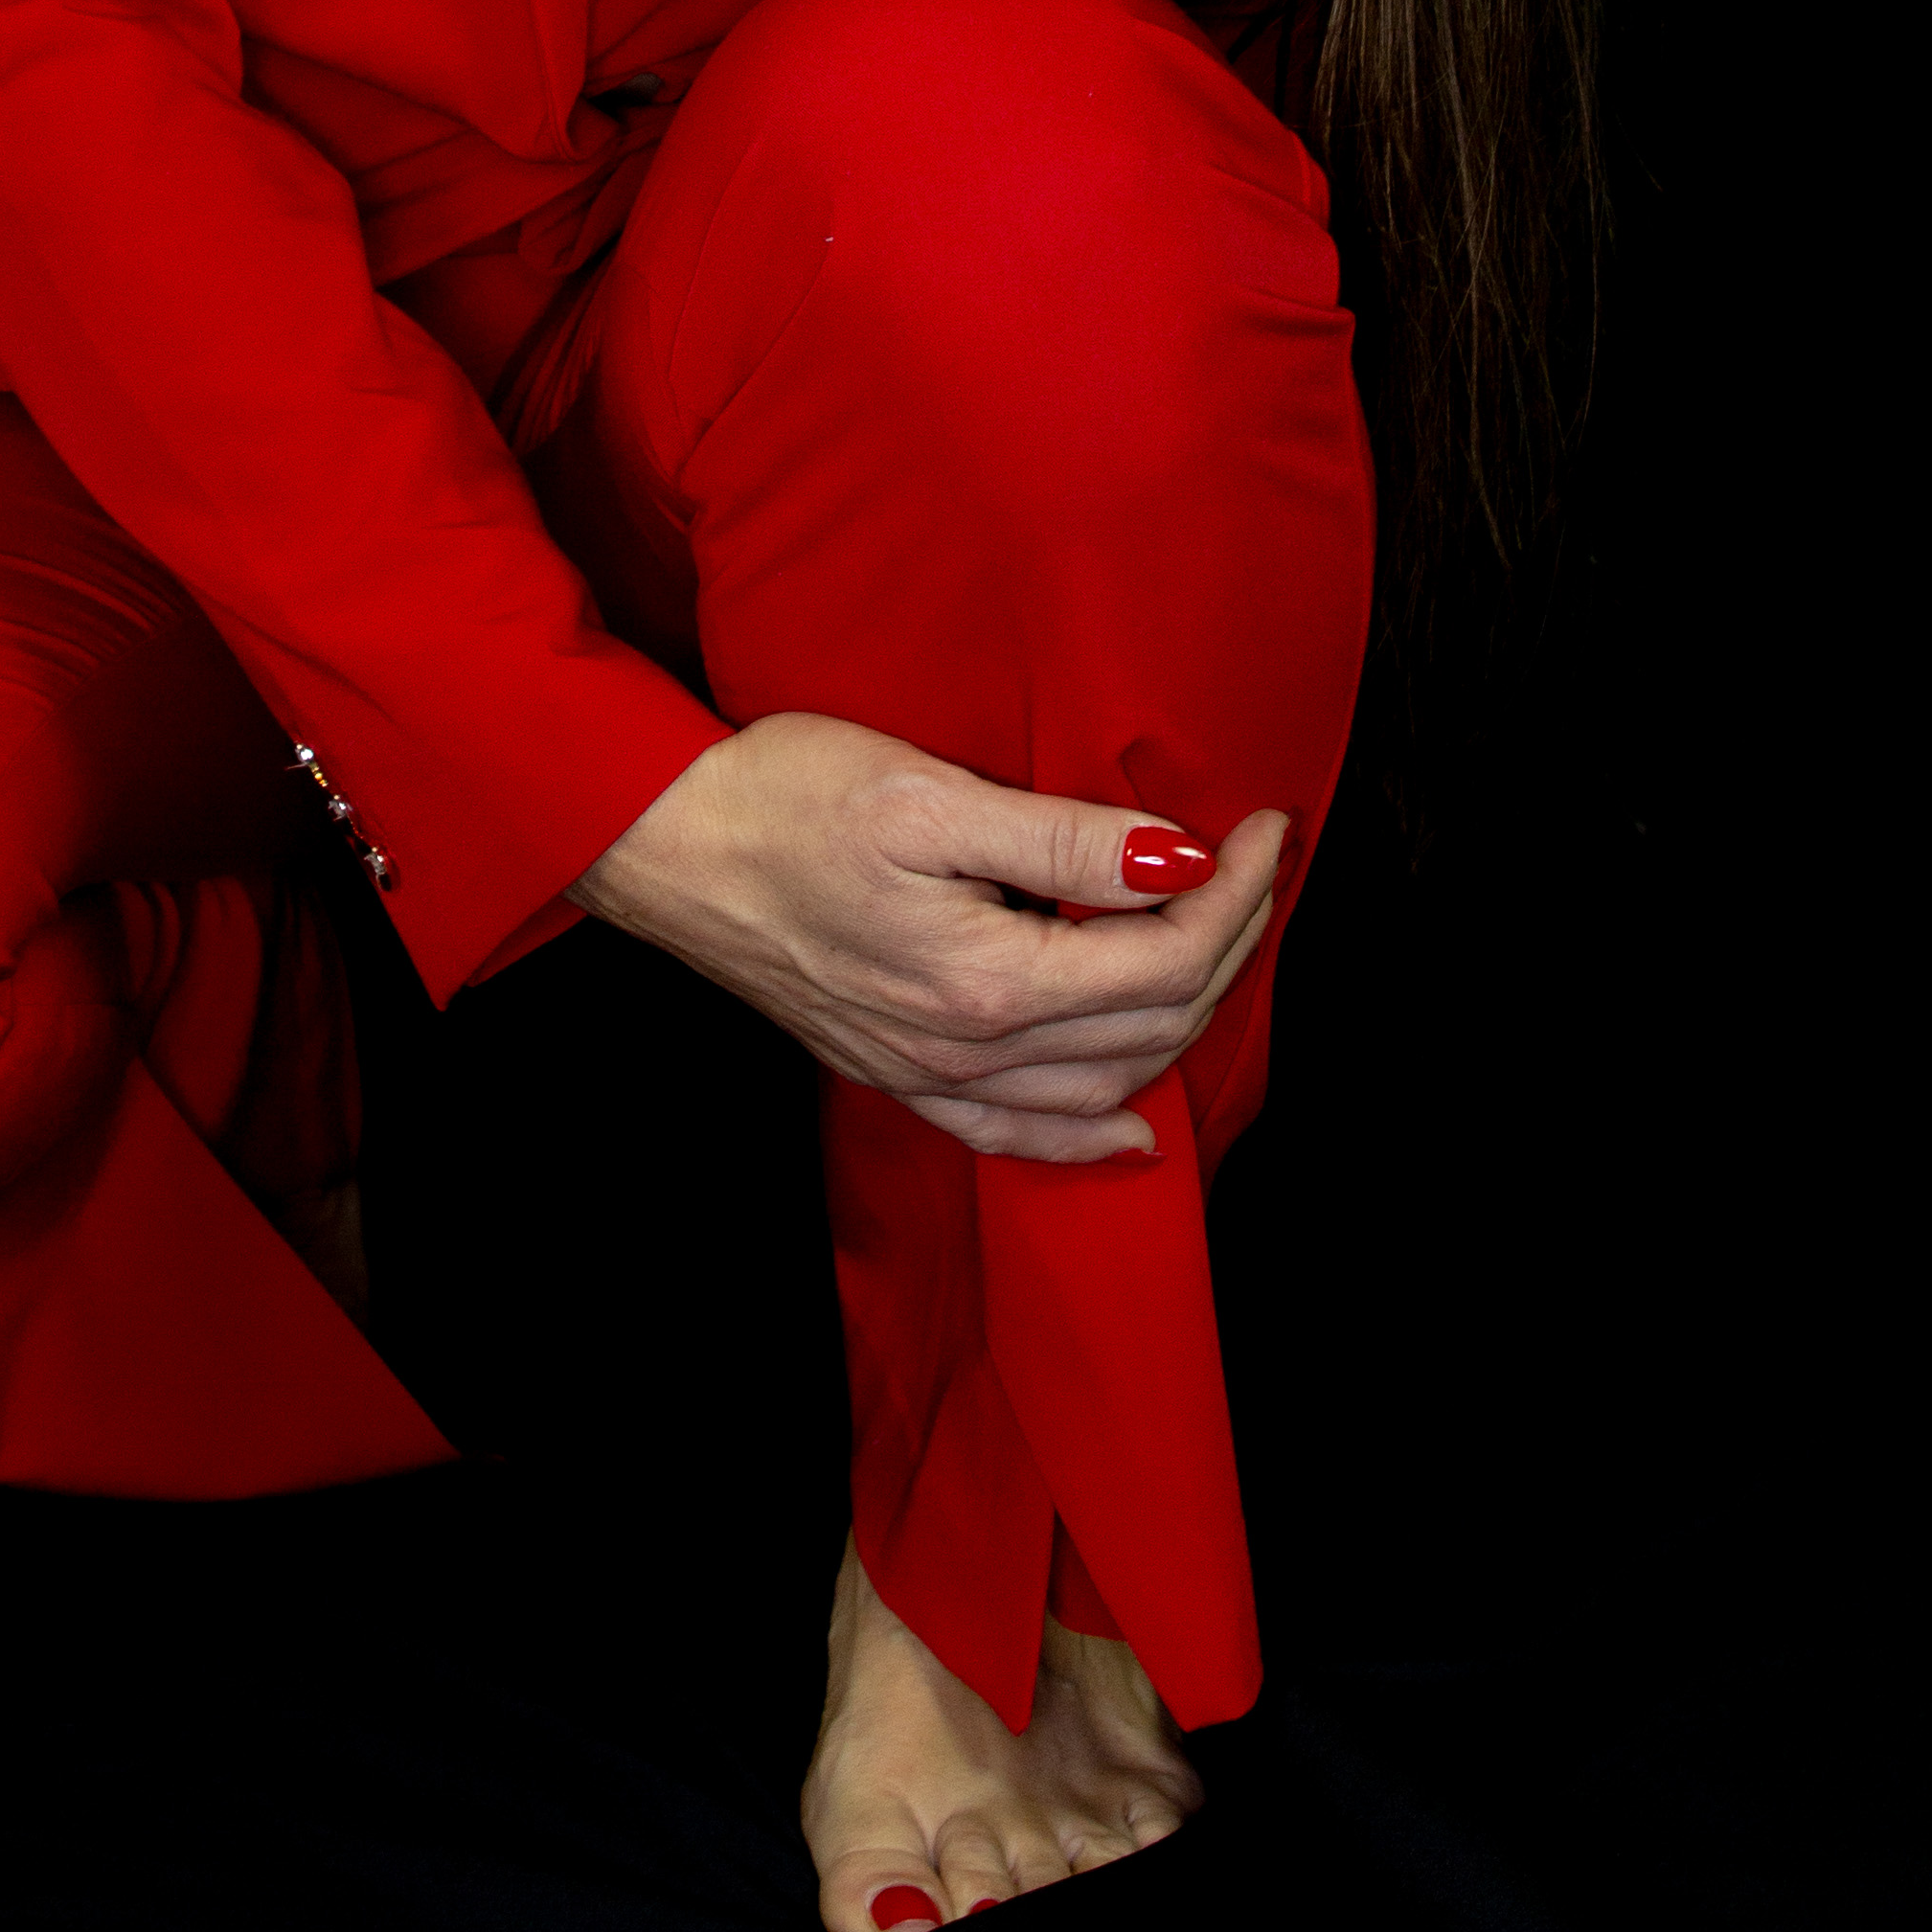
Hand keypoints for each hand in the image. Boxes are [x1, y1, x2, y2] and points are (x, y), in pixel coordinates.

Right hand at [573, 708, 1287, 1164]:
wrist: (664, 845)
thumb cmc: (784, 798)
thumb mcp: (928, 796)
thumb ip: (1058, 842)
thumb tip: (1179, 863)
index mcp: (985, 981)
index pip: (1162, 956)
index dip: (1235, 892)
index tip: (1267, 823)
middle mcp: (967, 1049)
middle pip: (1149, 1021)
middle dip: (1228, 943)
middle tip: (1262, 862)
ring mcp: (931, 1073)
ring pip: (1103, 1079)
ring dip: (1183, 1018)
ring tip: (1225, 943)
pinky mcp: (897, 1072)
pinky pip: (1014, 1133)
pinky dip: (1085, 1134)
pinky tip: (1127, 1129)